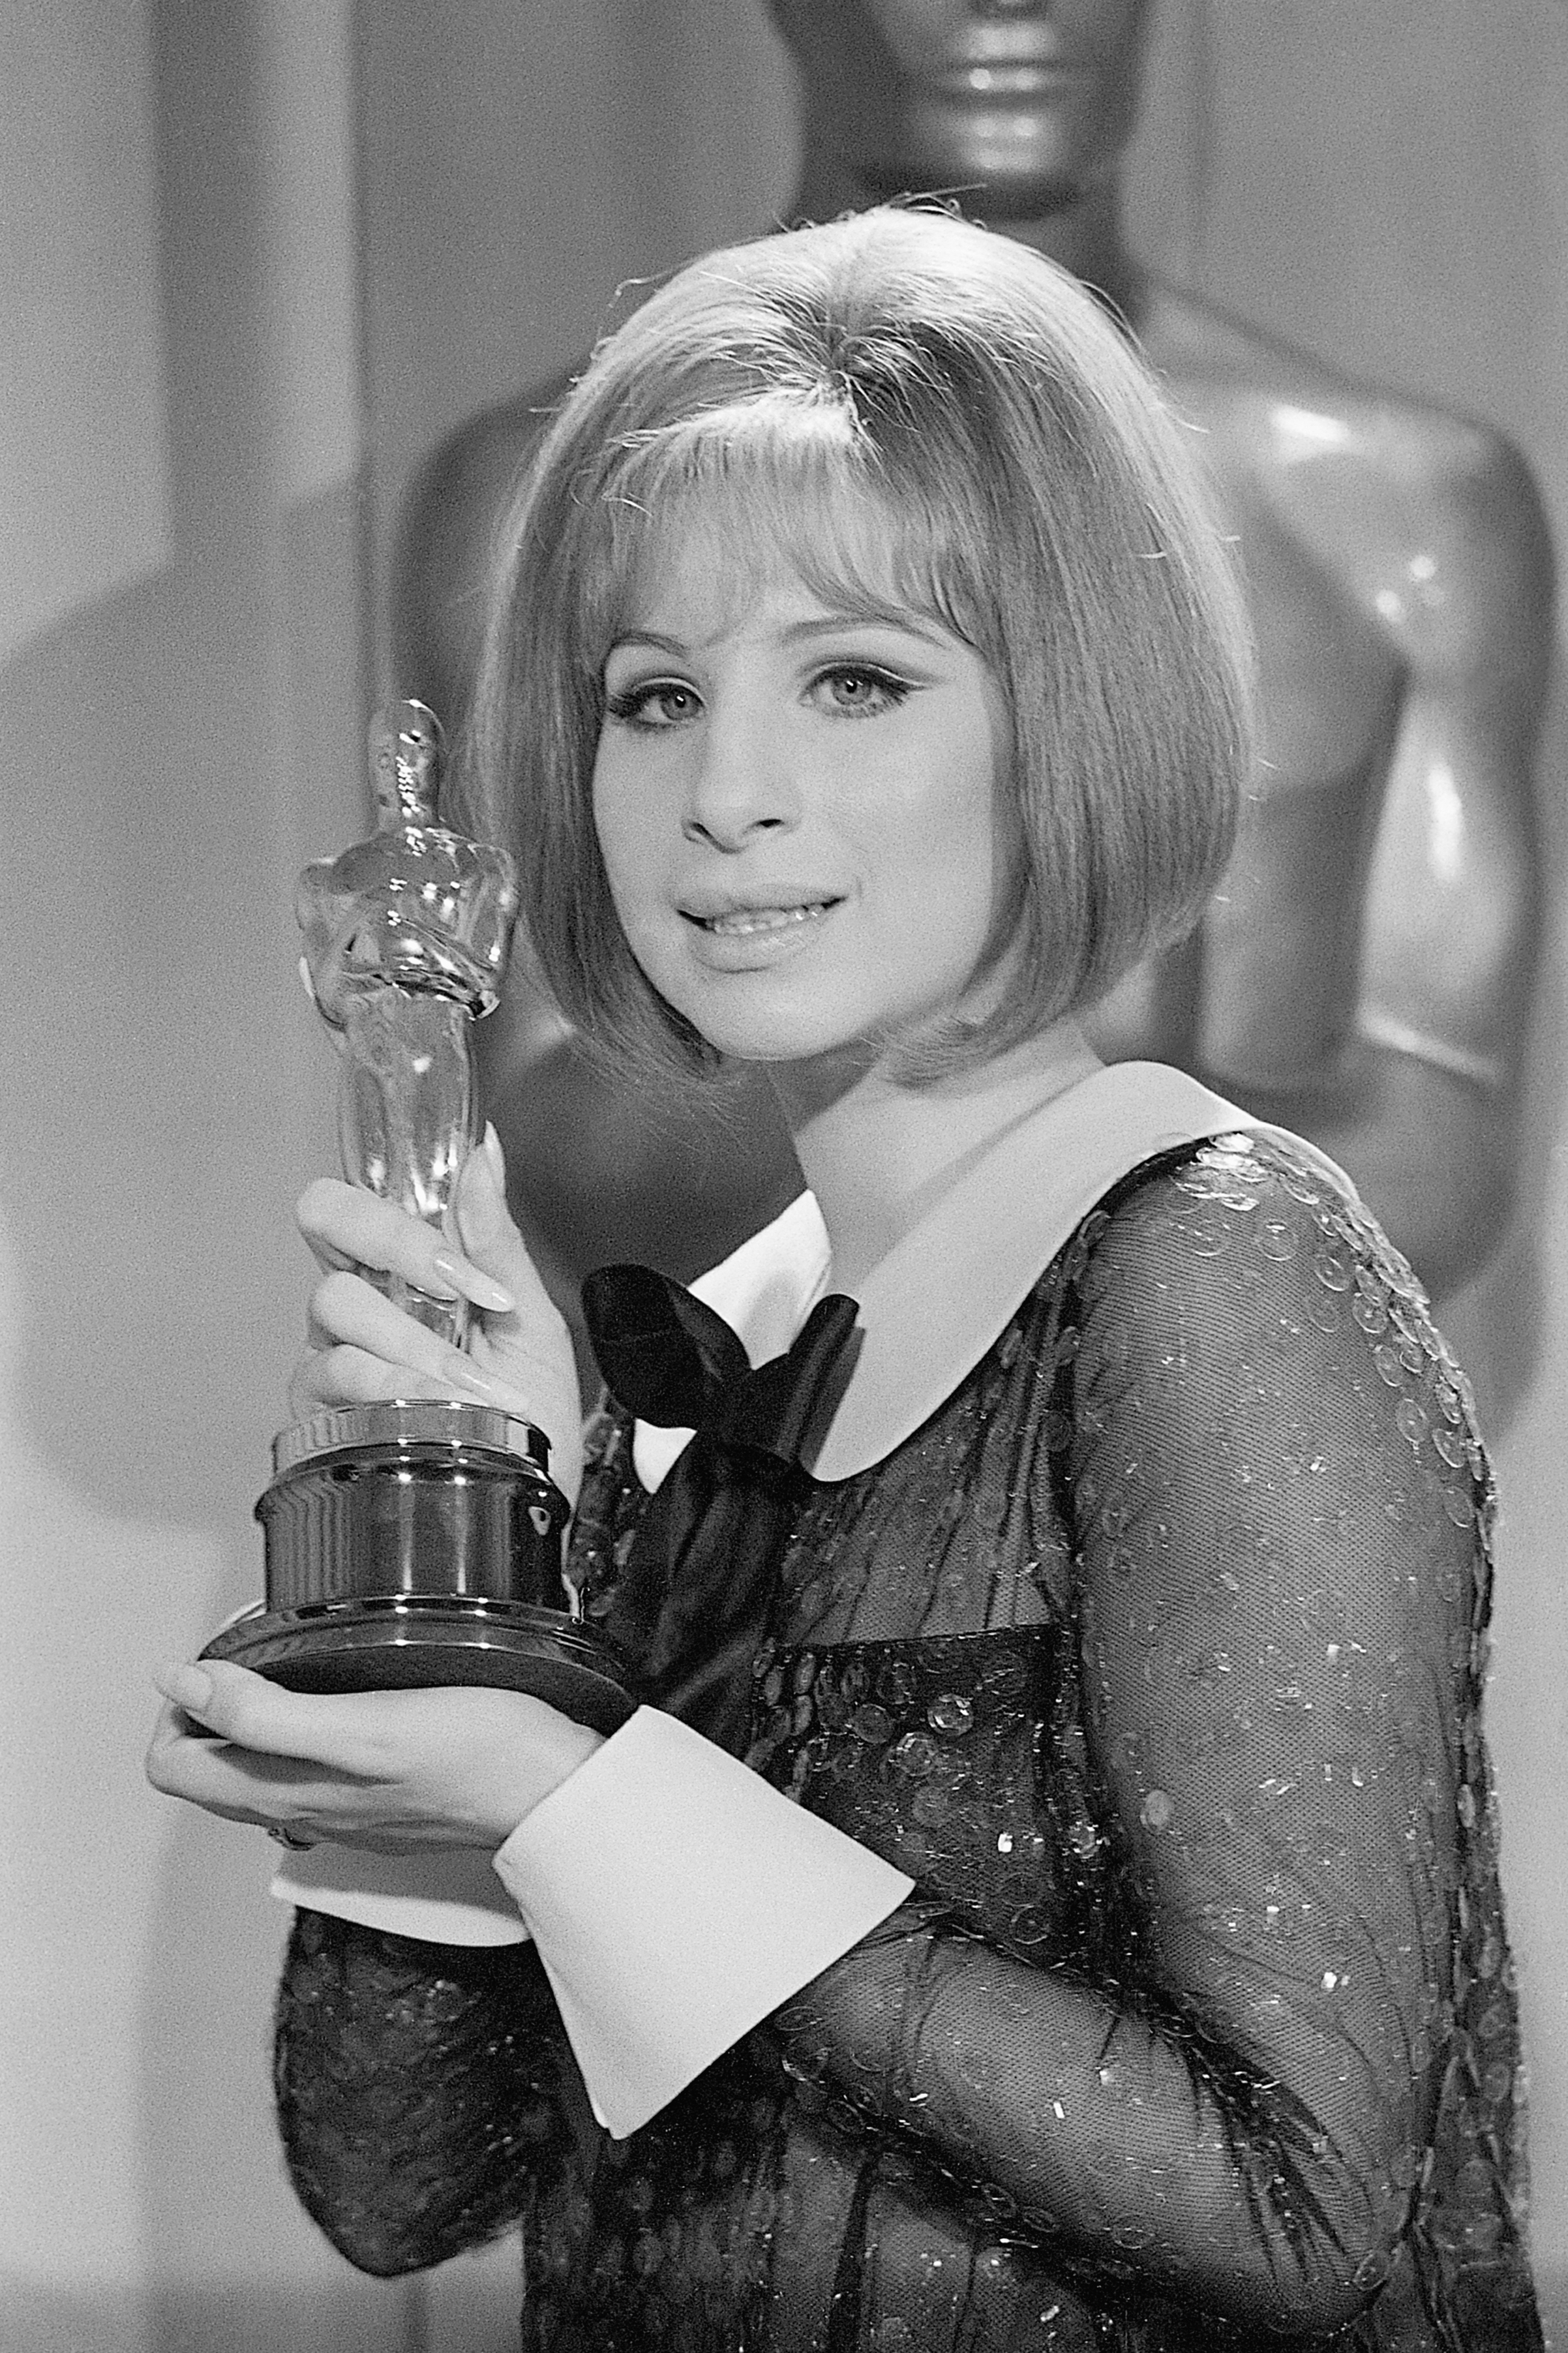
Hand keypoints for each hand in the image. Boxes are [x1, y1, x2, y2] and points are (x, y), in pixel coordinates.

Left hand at [145, 1660, 603, 1851]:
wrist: (551, 1789)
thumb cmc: (475, 1752)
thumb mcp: (361, 1723)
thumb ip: (264, 1712)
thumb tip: (182, 1686)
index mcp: (285, 1793)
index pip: (173, 1768)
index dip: (178, 1707)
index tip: (217, 1659)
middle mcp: (304, 1812)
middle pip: (207, 1772)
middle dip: (207, 1707)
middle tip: (247, 1652)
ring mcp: (342, 1813)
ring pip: (256, 1773)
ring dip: (251, 1718)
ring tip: (287, 1663)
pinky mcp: (379, 1803)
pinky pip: (308, 1774)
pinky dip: (299, 1733)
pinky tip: (337, 1697)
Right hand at [292, 1124, 583, 1500]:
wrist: (528, 1507)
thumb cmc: (530, 1422)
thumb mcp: (532, 1326)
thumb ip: (499, 1243)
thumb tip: (483, 1153)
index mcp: (408, 1270)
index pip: (368, 1193)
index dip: (407, 1205)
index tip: (472, 1260)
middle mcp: (360, 1300)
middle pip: (326, 1214)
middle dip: (398, 1245)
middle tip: (456, 1295)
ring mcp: (332, 1351)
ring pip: (338, 1298)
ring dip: (418, 1340)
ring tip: (475, 1386)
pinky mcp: (317, 1410)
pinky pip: (335, 1371)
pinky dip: (397, 1386)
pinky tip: (441, 1411)